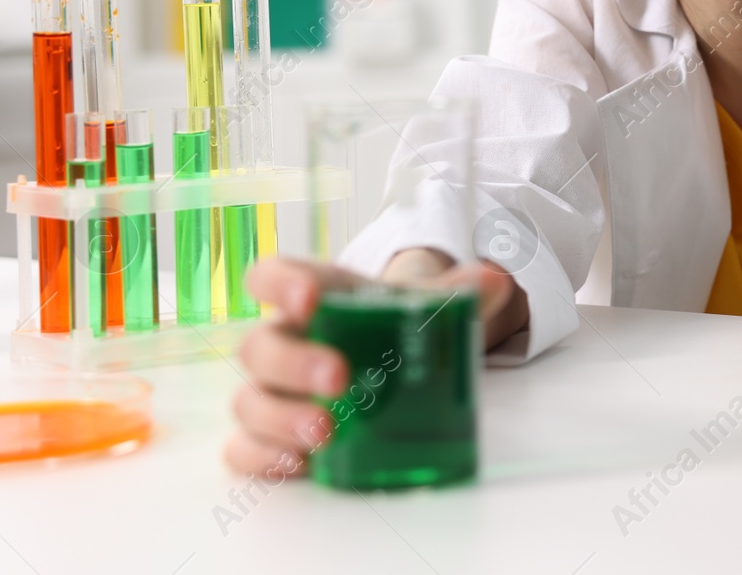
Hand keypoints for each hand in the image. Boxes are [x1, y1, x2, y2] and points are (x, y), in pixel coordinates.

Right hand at [224, 252, 527, 477]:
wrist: (389, 351)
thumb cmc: (393, 320)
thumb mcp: (425, 301)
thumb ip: (458, 291)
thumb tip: (496, 283)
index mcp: (314, 296)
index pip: (274, 277)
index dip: (279, 285)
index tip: (307, 299)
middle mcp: (283, 340)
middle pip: (261, 346)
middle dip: (295, 363)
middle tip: (339, 380)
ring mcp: (273, 390)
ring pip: (250, 401)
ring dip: (281, 419)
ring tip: (326, 434)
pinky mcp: (270, 435)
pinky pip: (245, 449)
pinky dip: (263, 459)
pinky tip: (299, 465)